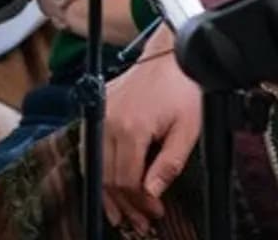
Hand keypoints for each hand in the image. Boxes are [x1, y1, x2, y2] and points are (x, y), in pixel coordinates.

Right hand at [98, 52, 202, 229]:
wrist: (171, 54)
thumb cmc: (183, 88)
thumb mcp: (187, 130)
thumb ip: (168, 165)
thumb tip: (152, 192)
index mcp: (132, 128)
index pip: (127, 180)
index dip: (139, 203)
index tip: (153, 214)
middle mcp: (109, 121)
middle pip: (108, 177)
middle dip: (123, 205)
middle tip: (138, 222)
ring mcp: (100, 113)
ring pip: (94, 165)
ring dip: (106, 193)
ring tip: (117, 213)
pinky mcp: (98, 108)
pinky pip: (90, 146)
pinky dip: (96, 169)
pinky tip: (104, 183)